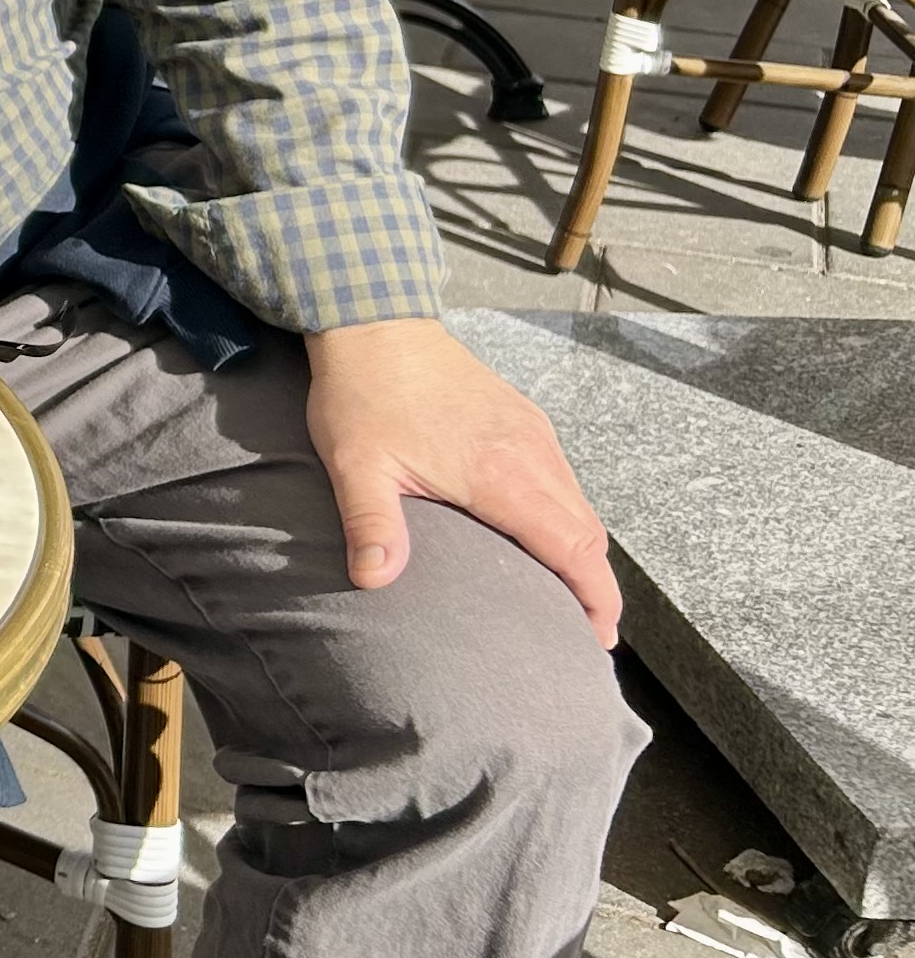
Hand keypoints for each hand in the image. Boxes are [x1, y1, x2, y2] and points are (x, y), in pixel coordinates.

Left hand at [302, 317, 620, 644]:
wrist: (374, 319)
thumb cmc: (364, 392)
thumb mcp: (357, 464)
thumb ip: (371, 523)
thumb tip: (373, 580)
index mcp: (504, 474)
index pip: (575, 549)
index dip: (596, 598)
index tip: (600, 637)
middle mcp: (533, 454)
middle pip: (588, 534)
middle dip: (596, 585)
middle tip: (587, 630)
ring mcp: (532, 432)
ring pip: (579, 504)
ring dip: (581, 550)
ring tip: (567, 593)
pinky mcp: (522, 418)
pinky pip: (562, 478)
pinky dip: (566, 516)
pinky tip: (541, 534)